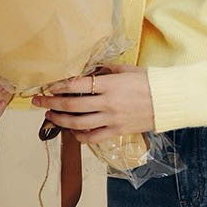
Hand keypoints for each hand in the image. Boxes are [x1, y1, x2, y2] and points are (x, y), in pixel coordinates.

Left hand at [31, 63, 154, 142]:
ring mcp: (112, 119)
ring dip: (60, 121)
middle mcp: (107, 103)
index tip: (47, 86)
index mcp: (109, 85)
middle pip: (71, 106)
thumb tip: (89, 70)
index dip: (58, 86)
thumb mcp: (127, 69)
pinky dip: (80, 135)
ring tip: (50, 117)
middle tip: (38, 102)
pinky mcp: (117, 131)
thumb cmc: (149, 81)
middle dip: (50, 104)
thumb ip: (106, 70)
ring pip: (78, 123)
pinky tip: (73, 131)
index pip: (76, 85)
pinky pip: (93, 137)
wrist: (169, 100)